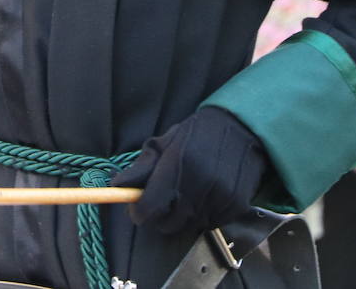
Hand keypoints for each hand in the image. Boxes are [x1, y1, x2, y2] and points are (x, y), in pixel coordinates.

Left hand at [112, 106, 268, 234]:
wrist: (239, 129)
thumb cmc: (194, 135)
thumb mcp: (162, 143)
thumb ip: (140, 168)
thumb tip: (116, 187)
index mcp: (176, 165)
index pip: (150, 206)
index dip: (139, 213)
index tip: (137, 211)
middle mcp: (199, 184)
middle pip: (169, 223)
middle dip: (159, 218)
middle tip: (161, 204)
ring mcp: (220, 197)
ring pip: (190, 226)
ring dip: (182, 218)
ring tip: (184, 197)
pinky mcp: (236, 206)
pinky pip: (211, 225)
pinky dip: (203, 217)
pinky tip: (204, 198)